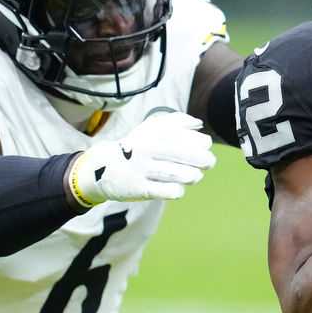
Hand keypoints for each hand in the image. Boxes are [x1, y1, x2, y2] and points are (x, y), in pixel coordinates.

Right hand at [69, 110, 215, 204]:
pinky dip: (176, 191)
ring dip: (191, 175)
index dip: (200, 141)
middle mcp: (146, 148)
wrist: (102, 167)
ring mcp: (141, 168)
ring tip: (195, 176)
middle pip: (180, 152)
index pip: (181, 134)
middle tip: (209, 163)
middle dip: (202, 159)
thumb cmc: (135, 146)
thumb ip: (176, 121)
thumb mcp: (151, 128)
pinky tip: (179, 189)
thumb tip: (199, 125)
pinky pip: (162, 191)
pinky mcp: (138, 188)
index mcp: (151, 133)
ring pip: (172, 172)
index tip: (204, 146)